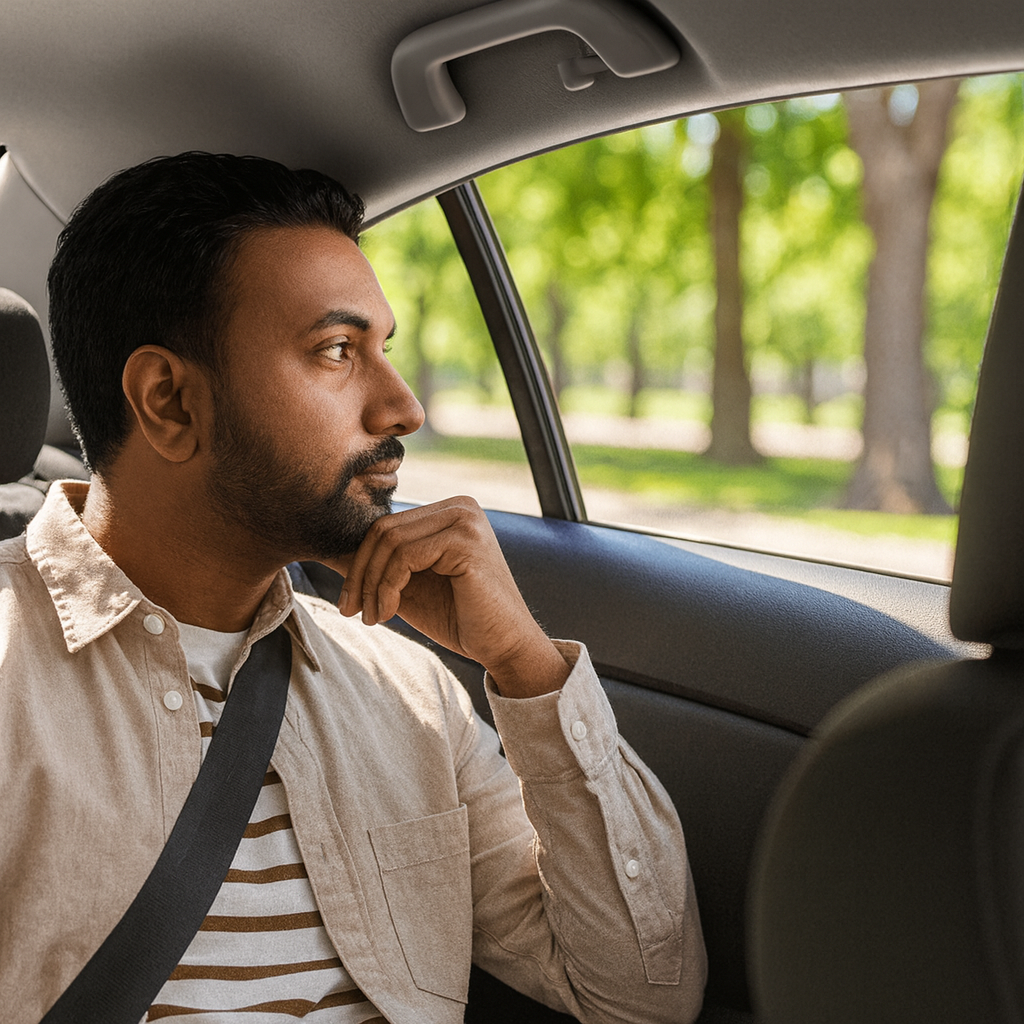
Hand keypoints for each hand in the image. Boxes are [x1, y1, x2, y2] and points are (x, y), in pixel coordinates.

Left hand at [325, 497, 568, 696]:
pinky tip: (389, 613)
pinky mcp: (466, 541)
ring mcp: (466, 520)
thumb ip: (381, 566)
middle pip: (384, 530)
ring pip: (389, 541)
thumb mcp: (410, 587)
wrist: (504, 646)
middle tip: (352, 611)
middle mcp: (461, 507)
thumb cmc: (461, 618)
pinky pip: (405, 557)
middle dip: (359, 574)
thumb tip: (331, 553)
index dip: (359, 564)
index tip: (350, 603)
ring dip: (371, 585)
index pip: (386, 526)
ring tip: (373, 617)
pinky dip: (387, 587)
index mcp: (450, 511)